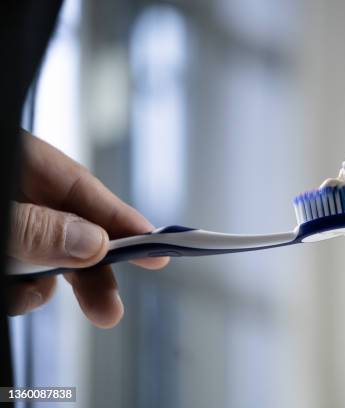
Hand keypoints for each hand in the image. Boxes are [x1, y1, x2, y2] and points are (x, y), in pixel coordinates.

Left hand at [7, 131, 168, 327]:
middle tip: (109, 310)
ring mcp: (11, 226)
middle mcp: (23, 196)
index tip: (158, 248)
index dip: (125, 221)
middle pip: (72, 234)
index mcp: (26, 164)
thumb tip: (94, 244)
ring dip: (43, 287)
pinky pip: (18, 277)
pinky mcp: (0, 252)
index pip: (87, 191)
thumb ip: (38, 227)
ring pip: (44, 261)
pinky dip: (18, 291)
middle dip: (93, 273)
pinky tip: (10, 293)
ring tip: (24, 295)